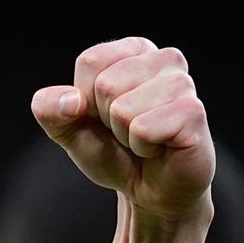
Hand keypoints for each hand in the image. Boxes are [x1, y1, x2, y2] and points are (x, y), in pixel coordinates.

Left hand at [34, 37, 213, 224]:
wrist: (149, 190)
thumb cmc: (114, 151)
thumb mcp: (68, 129)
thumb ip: (49, 109)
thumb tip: (70, 101)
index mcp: (133, 51)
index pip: (91, 61)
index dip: (86, 99)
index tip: (105, 115)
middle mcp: (165, 59)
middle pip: (107, 84)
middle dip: (107, 119)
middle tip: (127, 130)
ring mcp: (183, 84)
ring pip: (123, 109)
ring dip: (125, 135)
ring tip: (144, 138)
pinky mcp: (194, 112)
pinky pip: (143, 129)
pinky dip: (142, 146)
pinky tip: (159, 147)